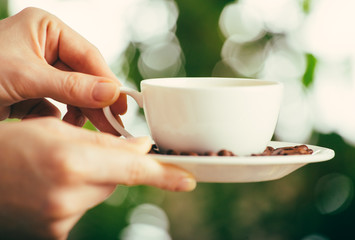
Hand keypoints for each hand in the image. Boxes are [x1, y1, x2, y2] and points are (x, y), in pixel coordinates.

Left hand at [0, 7, 124, 132]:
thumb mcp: (25, 77)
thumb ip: (71, 86)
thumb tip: (111, 93)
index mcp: (47, 29)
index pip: (88, 55)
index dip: (106, 82)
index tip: (120, 105)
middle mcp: (47, 47)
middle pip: (84, 77)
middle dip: (94, 102)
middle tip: (111, 125)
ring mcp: (41, 70)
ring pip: (74, 94)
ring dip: (77, 113)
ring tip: (81, 130)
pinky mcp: (34, 91)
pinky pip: (58, 106)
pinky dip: (58, 119)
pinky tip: (53, 126)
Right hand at [0, 117, 195, 238]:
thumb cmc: (7, 146)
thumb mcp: (54, 130)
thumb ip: (103, 142)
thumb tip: (140, 149)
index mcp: (71, 162)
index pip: (133, 170)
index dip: (165, 174)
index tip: (189, 179)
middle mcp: (68, 196)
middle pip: (117, 179)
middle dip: (109, 164)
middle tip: (80, 153)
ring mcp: (60, 220)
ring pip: (101, 193)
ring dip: (92, 179)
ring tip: (57, 170)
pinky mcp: (55, 234)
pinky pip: (82, 209)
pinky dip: (76, 195)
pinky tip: (51, 186)